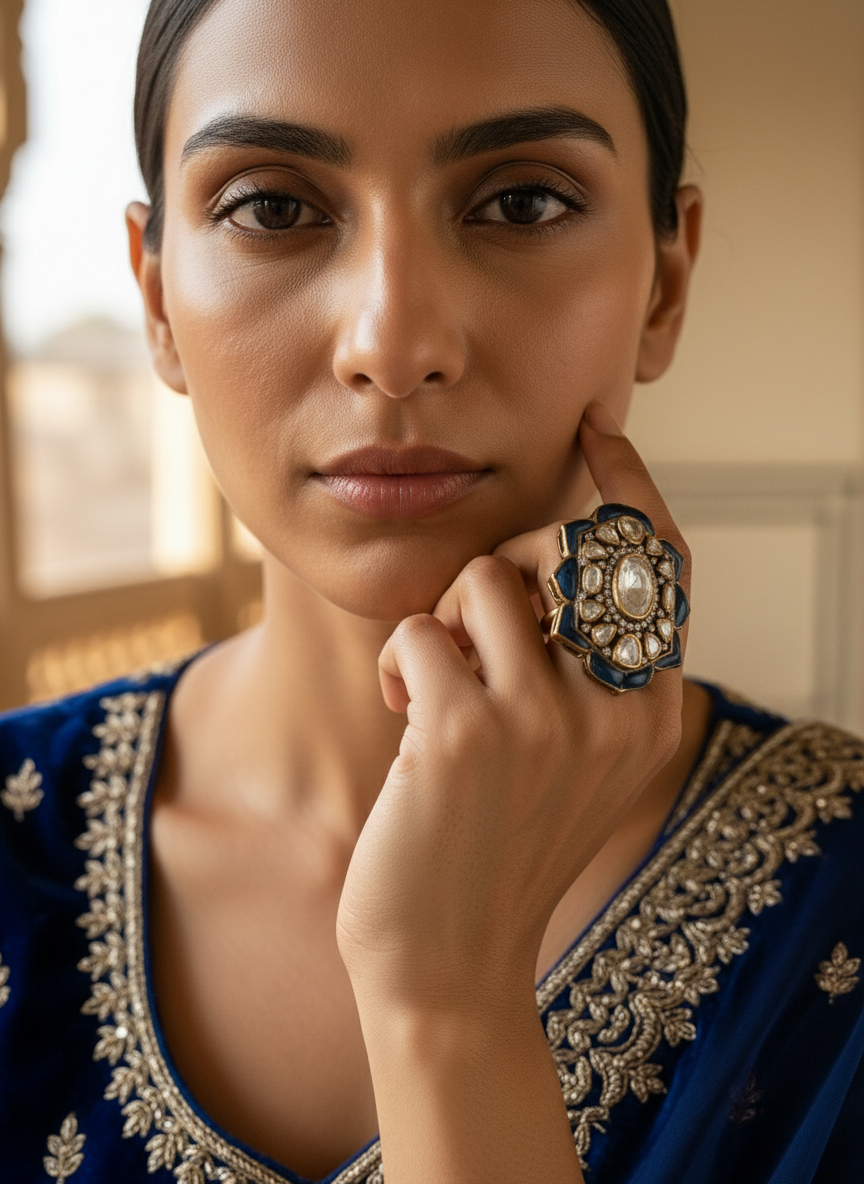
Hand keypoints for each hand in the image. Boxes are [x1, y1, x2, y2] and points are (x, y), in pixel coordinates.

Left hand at [337, 404, 689, 1001]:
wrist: (448, 966)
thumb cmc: (492, 845)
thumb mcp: (562, 755)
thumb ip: (576, 666)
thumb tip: (545, 552)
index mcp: (653, 709)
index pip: (662, 564)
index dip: (631, 485)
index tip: (599, 428)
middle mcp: (619, 708)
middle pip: (565, 547)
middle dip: (504, 560)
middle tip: (472, 626)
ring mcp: (548, 720)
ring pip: (485, 577)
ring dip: (444, 621)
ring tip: (434, 686)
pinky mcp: (468, 733)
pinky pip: (422, 628)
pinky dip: (400, 661)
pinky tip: (405, 717)